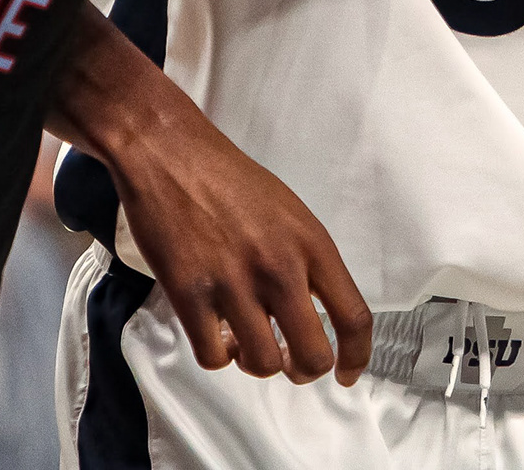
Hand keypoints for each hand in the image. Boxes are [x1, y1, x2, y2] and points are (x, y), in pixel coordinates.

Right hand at [105, 93, 371, 386]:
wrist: (167, 150)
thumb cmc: (225, 176)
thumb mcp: (287, 209)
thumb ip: (306, 259)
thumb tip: (314, 312)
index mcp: (309, 242)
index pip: (354, 316)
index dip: (356, 357)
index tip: (346, 374)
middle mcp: (278, 265)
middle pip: (312, 355)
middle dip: (304, 371)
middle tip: (290, 363)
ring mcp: (233, 281)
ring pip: (263, 364)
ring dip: (256, 363)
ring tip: (245, 341)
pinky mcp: (189, 293)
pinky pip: (214, 357)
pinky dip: (217, 354)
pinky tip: (214, 331)